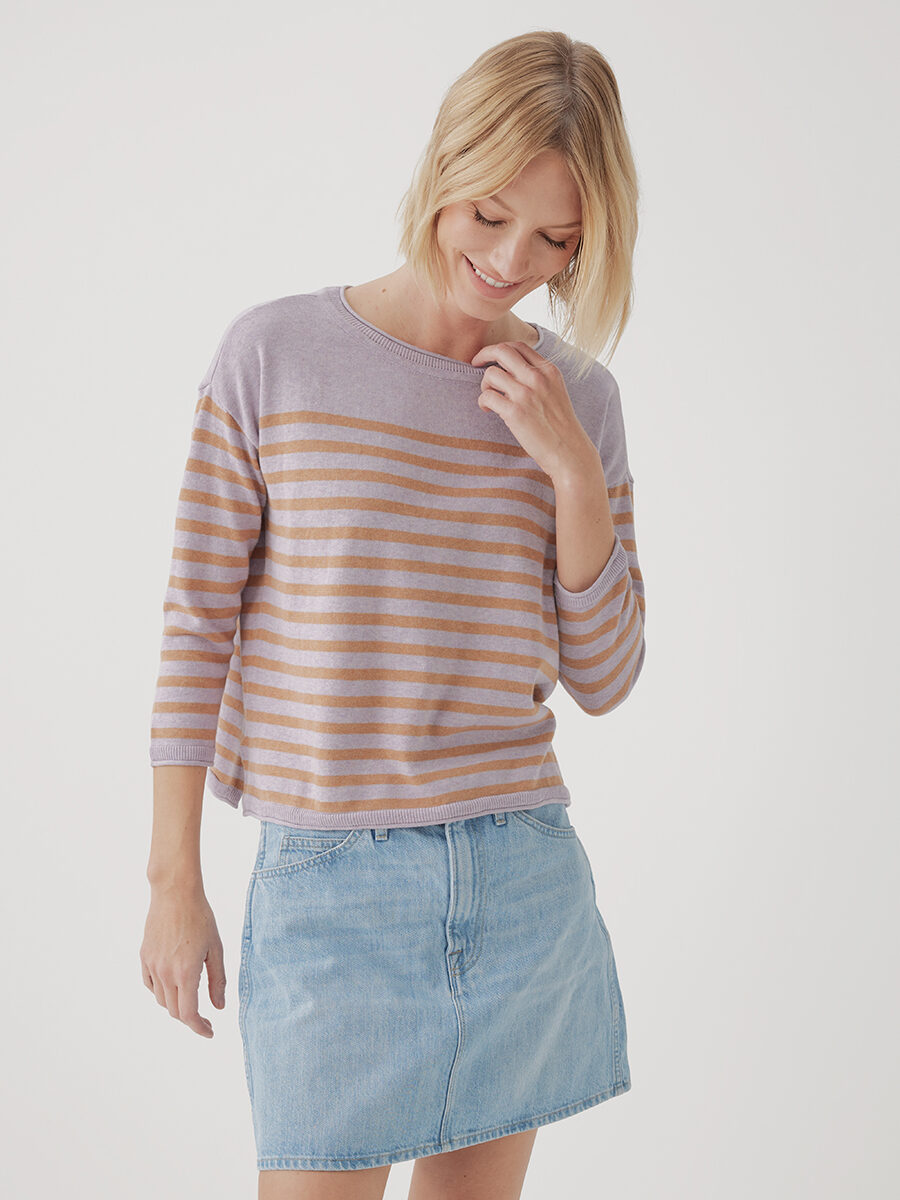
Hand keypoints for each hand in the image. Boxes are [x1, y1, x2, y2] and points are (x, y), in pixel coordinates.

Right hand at [140, 886, 225, 1037]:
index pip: (189, 1014)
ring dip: (176, 1005)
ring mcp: (151, 965)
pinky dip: (161, 992)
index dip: (199, 1028)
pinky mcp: (144, 957)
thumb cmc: (200, 917)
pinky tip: (172, 985)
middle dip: (190, 1018)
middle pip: (175, 1011)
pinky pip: (150, 985)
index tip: (210, 1031)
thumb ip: (218, 980)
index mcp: (186, 972)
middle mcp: (165, 973)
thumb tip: (219, 1007)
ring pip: (162, 1000)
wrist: (175, 893)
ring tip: (191, 997)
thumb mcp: (215, 948)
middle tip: (205, 1017)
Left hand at [470, 340, 598, 482]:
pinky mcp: (515, 412)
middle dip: (483, 354)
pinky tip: (489, 410)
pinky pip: (487, 396)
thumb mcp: (556, 391)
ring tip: (490, 398)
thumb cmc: (560, 425)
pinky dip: (483, 402)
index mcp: (549, 370)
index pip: (518, 346)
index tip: (490, 357)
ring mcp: (525, 394)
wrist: (569, 451)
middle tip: (475, 363)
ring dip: (484, 385)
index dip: (499, 349)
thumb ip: (538, 377)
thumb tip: (510, 370)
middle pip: (501, 351)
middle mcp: (537, 378)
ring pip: (490, 374)